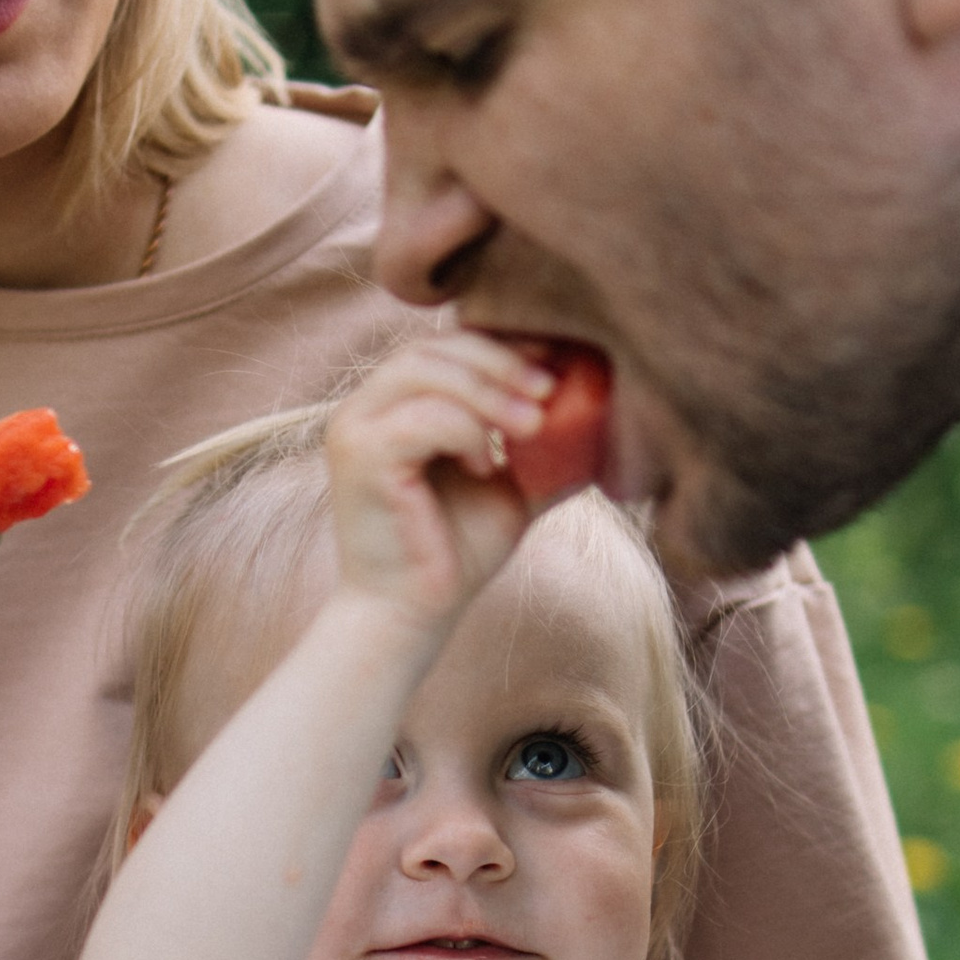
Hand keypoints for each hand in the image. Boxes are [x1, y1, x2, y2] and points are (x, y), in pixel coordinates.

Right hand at [322, 328, 553, 632]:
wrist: (413, 614)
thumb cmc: (457, 551)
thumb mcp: (514, 486)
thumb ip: (545, 447)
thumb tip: (604, 413)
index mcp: (397, 403)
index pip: (447, 346)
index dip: (502, 346)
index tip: (555, 362)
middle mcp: (367, 406)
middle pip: (434, 347)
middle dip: (499, 361)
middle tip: (549, 390)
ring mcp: (355, 427)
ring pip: (424, 371)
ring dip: (488, 391)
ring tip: (532, 425)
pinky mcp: (359, 457)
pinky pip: (420, 418)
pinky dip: (464, 431)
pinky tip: (486, 467)